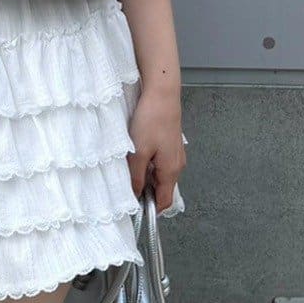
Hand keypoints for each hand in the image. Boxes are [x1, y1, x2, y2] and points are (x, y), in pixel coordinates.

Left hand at [126, 84, 185, 202]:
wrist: (162, 94)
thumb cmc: (151, 121)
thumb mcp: (138, 152)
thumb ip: (136, 176)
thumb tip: (134, 195)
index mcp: (171, 171)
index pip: (165, 201)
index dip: (150, 208)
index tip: (134, 208)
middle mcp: (177, 165)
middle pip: (162, 189)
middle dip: (145, 191)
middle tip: (126, 183)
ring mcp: (175, 155)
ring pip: (160, 175)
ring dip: (145, 176)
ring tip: (130, 166)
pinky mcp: (171, 145)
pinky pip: (160, 163)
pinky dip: (148, 164)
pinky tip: (137, 154)